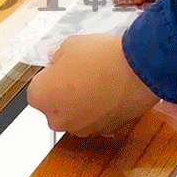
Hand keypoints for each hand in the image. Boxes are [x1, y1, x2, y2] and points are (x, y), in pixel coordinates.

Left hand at [27, 33, 157, 137]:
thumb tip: (55, 59)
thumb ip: (57, 55)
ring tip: (98, 81)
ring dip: (82, 103)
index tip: (62, 66)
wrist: (138, 71)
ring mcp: (82, 129)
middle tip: (80, 73)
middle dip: (64, 93)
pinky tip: (110, 91)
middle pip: (55, 106)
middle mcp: (57, 119)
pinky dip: (100, 109)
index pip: (37, 89)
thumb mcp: (70, 45)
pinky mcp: (104, 131)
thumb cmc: (99, 57)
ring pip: (76, 115)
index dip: (50, 76)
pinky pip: (96, 119)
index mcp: (41, 97)